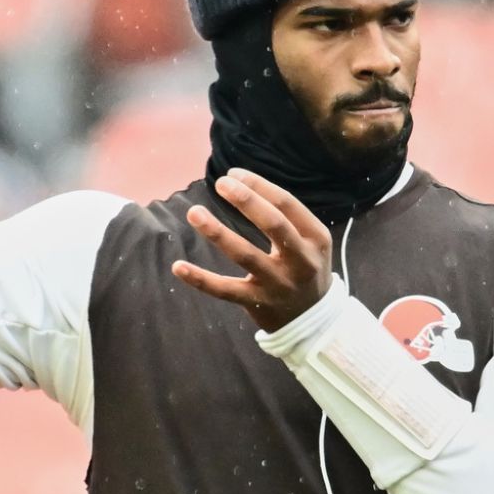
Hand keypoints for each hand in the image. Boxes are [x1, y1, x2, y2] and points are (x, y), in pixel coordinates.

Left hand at [172, 169, 335, 332]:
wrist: (313, 320)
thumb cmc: (304, 267)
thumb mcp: (311, 241)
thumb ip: (285, 216)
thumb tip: (241, 184)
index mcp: (316, 238)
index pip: (286, 204)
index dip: (259, 186)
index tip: (233, 174)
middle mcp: (300, 261)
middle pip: (273, 224)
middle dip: (246, 200)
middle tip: (221, 183)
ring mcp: (279, 284)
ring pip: (245, 255)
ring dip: (218, 233)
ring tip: (194, 212)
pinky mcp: (257, 303)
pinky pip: (225, 290)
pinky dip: (200, 279)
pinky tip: (178, 266)